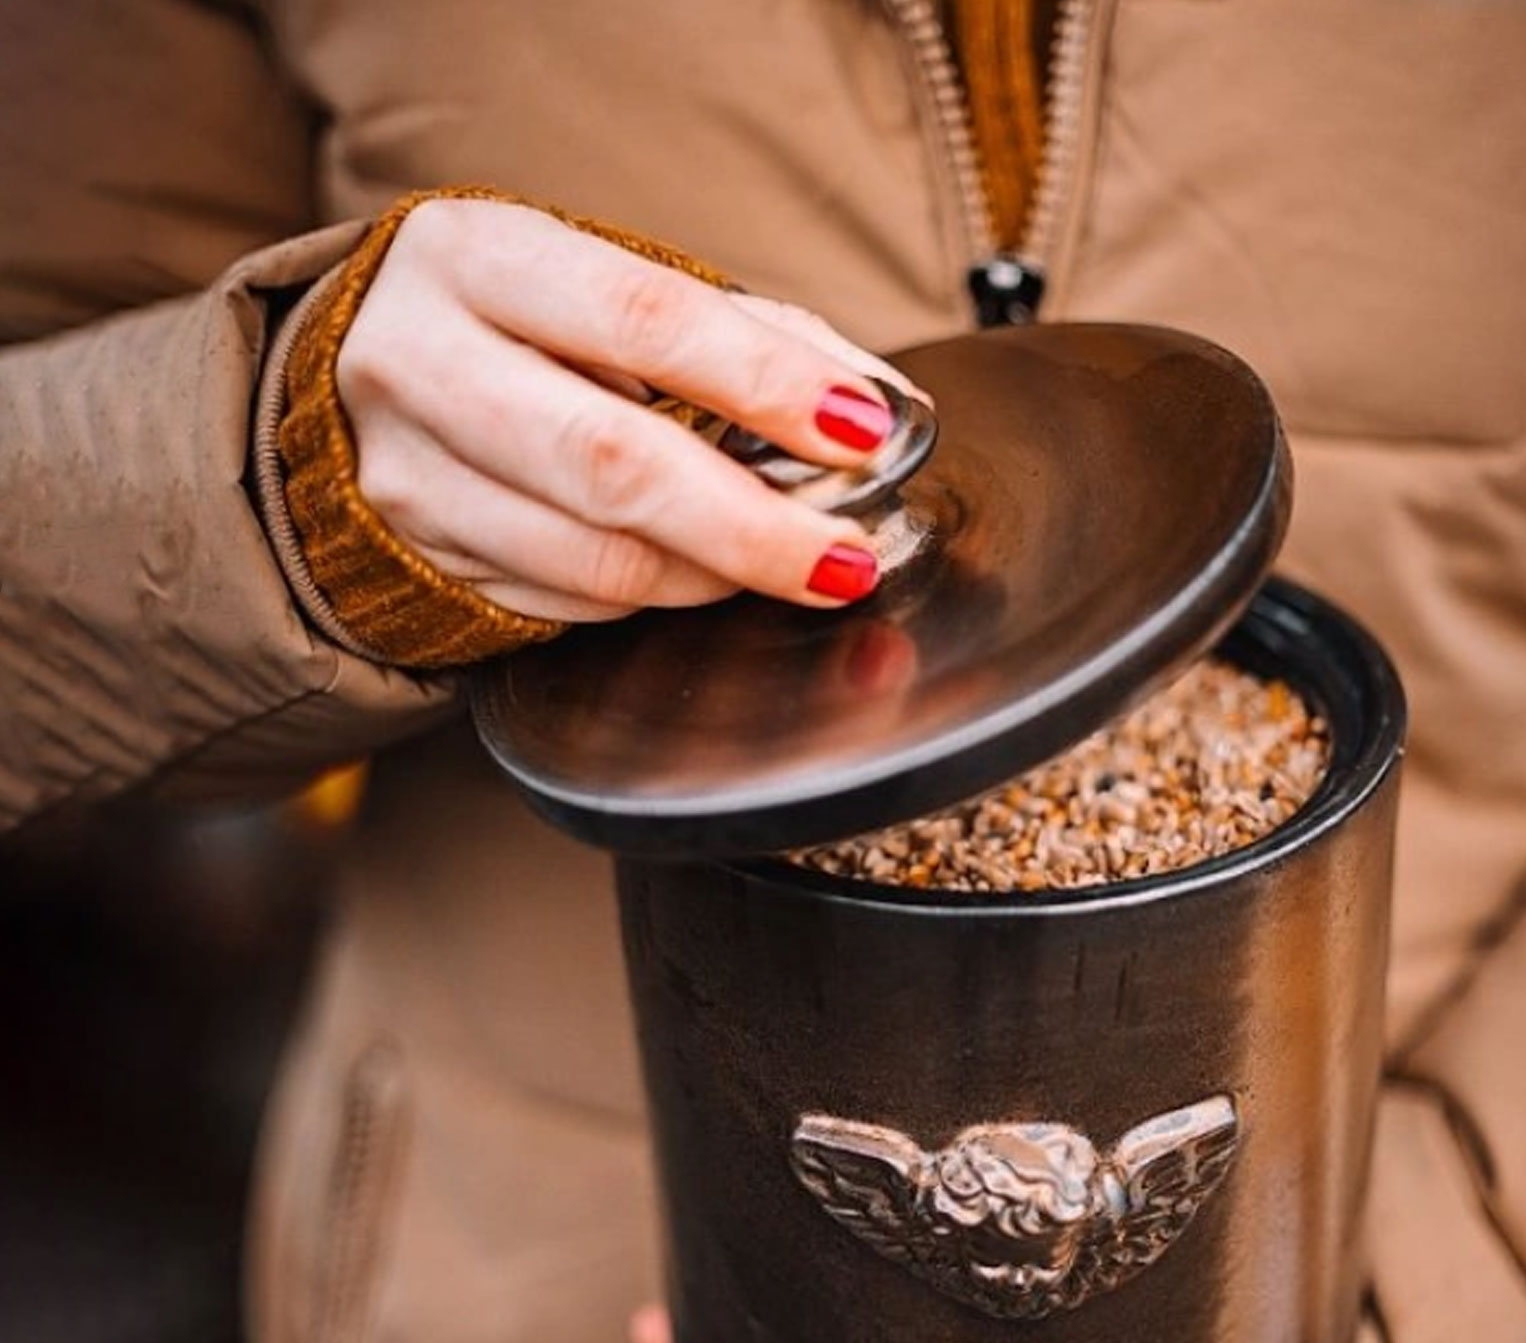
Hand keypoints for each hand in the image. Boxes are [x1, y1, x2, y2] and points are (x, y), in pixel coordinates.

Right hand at [336, 197, 919, 623]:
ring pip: (597, 558)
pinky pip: (571, 604)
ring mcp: (410, 475)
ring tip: (786, 562)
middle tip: (847, 560)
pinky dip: (657, 597)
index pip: (645, 318)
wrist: (349, 379)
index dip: (766, 382)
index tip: (862, 430)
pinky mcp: (423, 560)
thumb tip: (877, 406)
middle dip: (753, 527)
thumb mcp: (603, 287)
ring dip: (716, 575)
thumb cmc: (517, 323)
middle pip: (614, 464)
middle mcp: (422, 360)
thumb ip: (741, 336)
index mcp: (480, 256)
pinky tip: (693, 570)